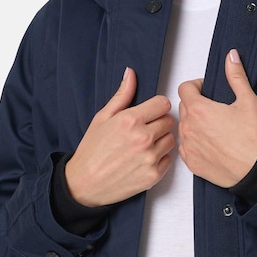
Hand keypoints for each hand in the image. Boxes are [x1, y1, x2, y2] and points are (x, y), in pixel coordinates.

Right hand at [65, 68, 175, 205]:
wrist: (84, 183)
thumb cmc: (91, 150)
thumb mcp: (102, 117)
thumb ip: (122, 95)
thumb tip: (131, 73)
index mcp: (130, 120)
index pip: (163, 103)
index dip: (156, 107)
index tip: (149, 113)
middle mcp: (143, 138)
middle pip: (169, 121)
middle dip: (159, 123)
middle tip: (143, 130)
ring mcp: (150, 158)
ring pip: (171, 140)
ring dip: (161, 140)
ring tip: (142, 145)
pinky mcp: (153, 175)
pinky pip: (168, 159)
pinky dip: (160, 158)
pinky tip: (143, 159)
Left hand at [178, 50, 256, 186]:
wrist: (255, 169)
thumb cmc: (252, 139)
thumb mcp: (248, 101)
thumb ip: (236, 76)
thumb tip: (231, 57)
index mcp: (199, 109)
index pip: (184, 88)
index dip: (195, 86)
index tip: (205, 90)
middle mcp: (189, 127)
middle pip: (183, 107)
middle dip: (195, 104)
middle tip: (213, 109)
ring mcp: (188, 146)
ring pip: (184, 127)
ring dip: (194, 124)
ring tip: (213, 128)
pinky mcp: (191, 162)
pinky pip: (185, 147)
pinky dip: (194, 143)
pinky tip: (210, 143)